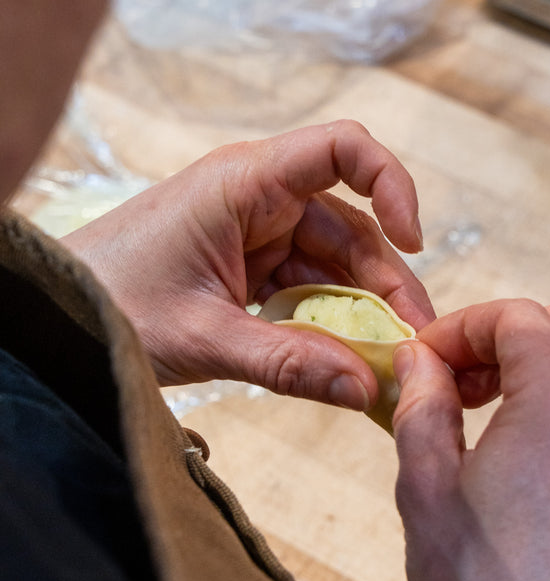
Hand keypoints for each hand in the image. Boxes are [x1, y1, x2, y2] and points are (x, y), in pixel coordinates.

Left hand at [62, 120, 434, 410]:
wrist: (60, 318)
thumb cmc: (112, 304)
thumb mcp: (205, 337)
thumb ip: (288, 363)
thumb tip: (365, 389)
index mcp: (246, 185)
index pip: (341, 150)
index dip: (391, 184)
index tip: (415, 241)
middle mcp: (262, 202)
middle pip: (353, 229)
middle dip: (388, 286)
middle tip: (416, 346)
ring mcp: (260, 237)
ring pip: (337, 267)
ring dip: (365, 315)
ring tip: (390, 365)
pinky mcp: (255, 271)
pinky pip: (311, 292)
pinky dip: (333, 327)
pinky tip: (349, 363)